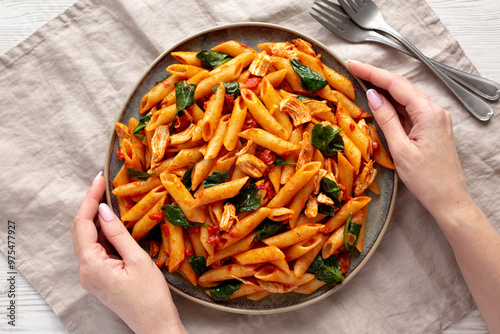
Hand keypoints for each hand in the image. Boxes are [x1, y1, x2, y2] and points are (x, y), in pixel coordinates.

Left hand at [71, 172, 187, 333]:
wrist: (155, 325)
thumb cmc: (150, 296)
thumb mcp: (137, 260)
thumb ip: (118, 234)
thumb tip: (103, 209)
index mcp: (91, 265)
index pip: (82, 224)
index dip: (89, 199)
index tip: (99, 179)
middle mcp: (85, 270)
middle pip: (81, 230)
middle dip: (90, 205)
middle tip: (104, 185)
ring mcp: (91, 275)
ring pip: (88, 239)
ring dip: (97, 218)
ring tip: (110, 198)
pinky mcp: (100, 277)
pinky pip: (96, 249)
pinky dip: (103, 233)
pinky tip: (114, 222)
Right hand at [348, 60, 473, 217]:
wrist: (449, 200)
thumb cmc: (427, 179)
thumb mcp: (400, 149)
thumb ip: (387, 119)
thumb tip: (373, 95)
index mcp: (429, 113)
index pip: (397, 85)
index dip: (373, 73)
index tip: (353, 65)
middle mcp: (435, 111)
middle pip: (402, 87)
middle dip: (377, 77)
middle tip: (354, 71)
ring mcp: (435, 119)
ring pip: (406, 98)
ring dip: (384, 90)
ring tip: (362, 83)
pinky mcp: (432, 128)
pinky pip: (410, 110)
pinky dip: (393, 105)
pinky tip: (380, 103)